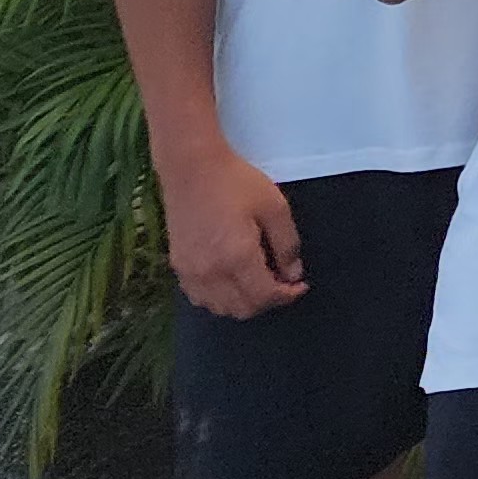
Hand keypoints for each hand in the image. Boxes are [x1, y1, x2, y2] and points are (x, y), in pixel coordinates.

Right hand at [159, 143, 304, 318]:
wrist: (192, 169)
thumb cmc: (236, 183)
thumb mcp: (275, 207)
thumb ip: (287, 244)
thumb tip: (293, 274)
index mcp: (237, 258)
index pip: (264, 297)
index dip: (287, 296)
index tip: (300, 285)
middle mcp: (210, 273)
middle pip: (243, 309)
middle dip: (268, 301)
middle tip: (282, 282)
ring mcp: (190, 273)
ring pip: (220, 308)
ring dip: (244, 303)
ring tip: (259, 281)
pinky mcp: (177, 267)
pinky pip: (201, 299)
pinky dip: (220, 299)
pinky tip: (232, 281)